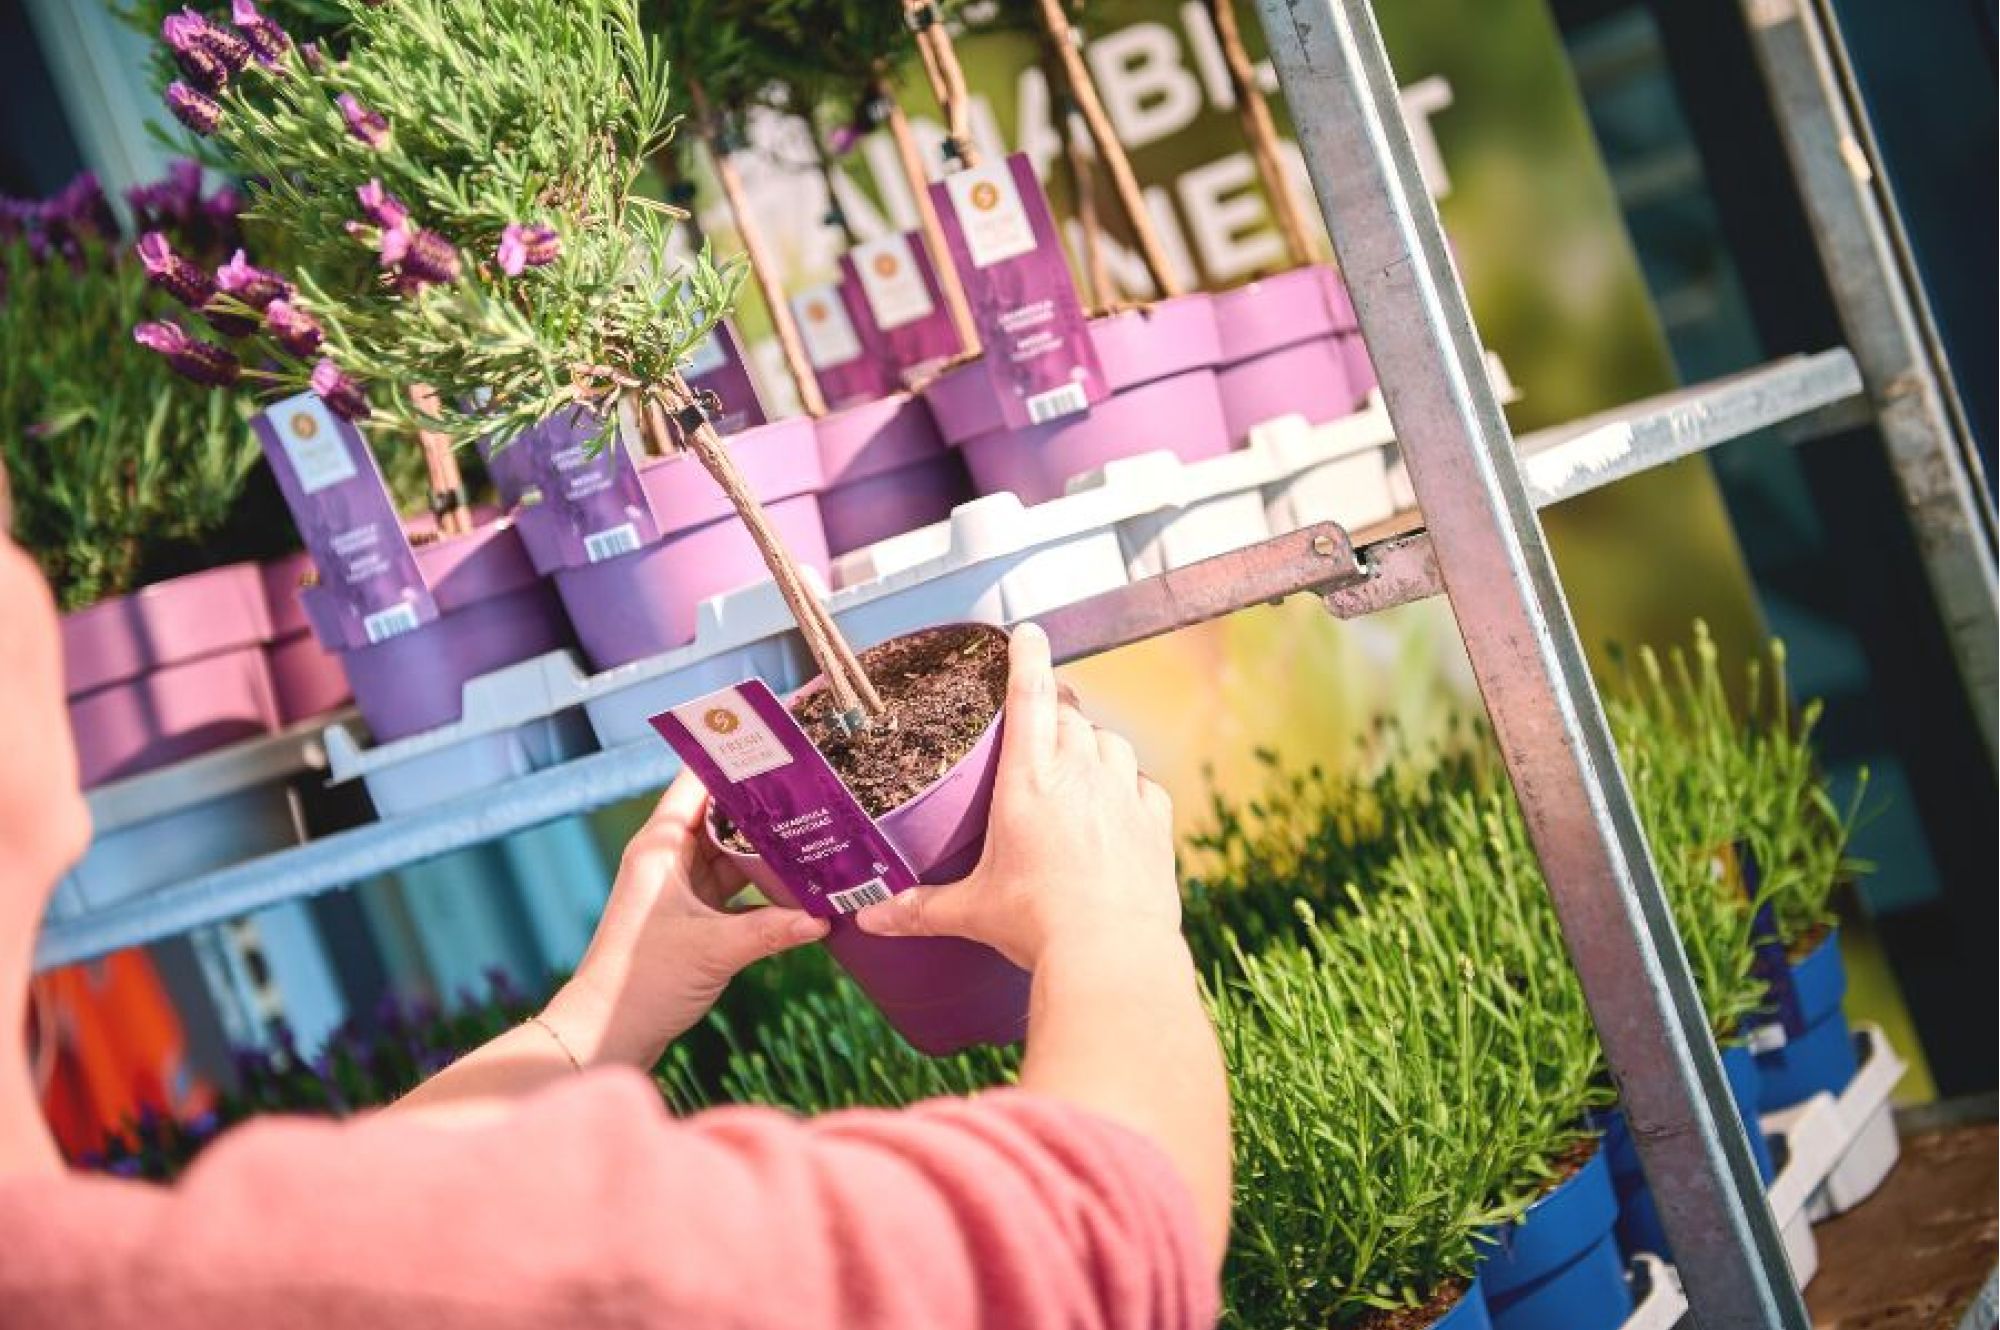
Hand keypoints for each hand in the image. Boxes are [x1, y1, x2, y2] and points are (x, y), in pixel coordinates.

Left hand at [542, 771, 828, 1069]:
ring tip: (816, 828)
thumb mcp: (714, 950)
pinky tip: (800, 883)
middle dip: (765, 802)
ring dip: (768, 846)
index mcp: (660, 846)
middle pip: (723, 813)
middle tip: (814, 785)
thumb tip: (825, 918)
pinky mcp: (692, 915)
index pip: (698, 781)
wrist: (607, 1033)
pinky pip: (735, 885)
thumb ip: (771, 929)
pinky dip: (764, 883)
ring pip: (733, 850)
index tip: (776, 738)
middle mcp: (669, 858)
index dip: (734, 757)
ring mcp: (680, 886)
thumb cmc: (642, 983)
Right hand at [854, 623, 1179, 969]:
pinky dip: (1129, 783)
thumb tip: (869, 919)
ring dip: (1092, 742)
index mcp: (1028, 780)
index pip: (1029, 694)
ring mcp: (1123, 794)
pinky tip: (1119, 800)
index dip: (1027, 656)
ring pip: (1110, 741)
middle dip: (1054, 707)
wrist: (1112, 954)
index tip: (1028, 632)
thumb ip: (920, 908)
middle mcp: (1079, 773)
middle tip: (1038, 718)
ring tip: (1075, 760)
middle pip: (1069, 714)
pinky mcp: (1154, 822)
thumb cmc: (1038, 926)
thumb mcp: (973, 912)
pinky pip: (1143, 783)